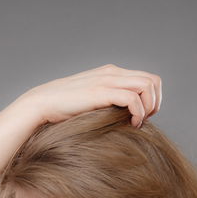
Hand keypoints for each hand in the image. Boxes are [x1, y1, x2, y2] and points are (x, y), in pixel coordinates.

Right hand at [15, 64, 161, 127]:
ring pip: (147, 86)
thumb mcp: (92, 102)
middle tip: (144, 121)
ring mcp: (107, 80)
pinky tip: (131, 124)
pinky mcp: (101, 92)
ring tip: (138, 122)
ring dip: (149, 107)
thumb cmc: (64, 109)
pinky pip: (132, 98)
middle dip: (155, 103)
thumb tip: (125, 119)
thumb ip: (108, 103)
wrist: (42, 104)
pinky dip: (138, 112)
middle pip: (153, 81)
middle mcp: (112, 73)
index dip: (153, 99)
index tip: (144, 117)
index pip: (148, 79)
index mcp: (112, 73)